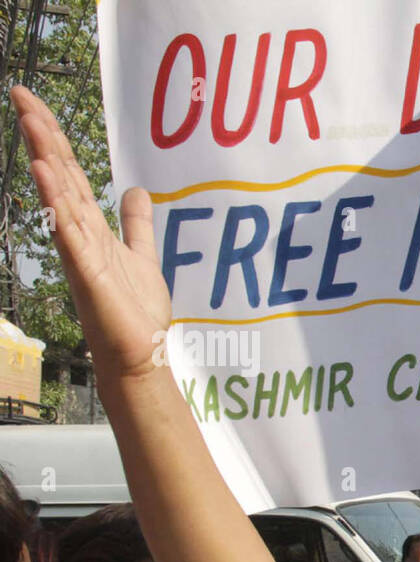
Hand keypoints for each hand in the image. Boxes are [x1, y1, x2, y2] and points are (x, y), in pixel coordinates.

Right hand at [12, 86, 170, 379]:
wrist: (139, 352)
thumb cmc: (135, 310)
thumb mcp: (140, 255)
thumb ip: (136, 224)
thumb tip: (135, 190)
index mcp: (90, 226)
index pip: (68, 171)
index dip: (53, 135)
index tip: (34, 99)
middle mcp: (79, 234)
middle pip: (57, 174)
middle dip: (41, 133)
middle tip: (20, 91)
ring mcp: (79, 251)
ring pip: (59, 196)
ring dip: (46, 158)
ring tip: (31, 121)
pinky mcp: (86, 272)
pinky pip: (68, 232)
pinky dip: (57, 204)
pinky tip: (46, 175)